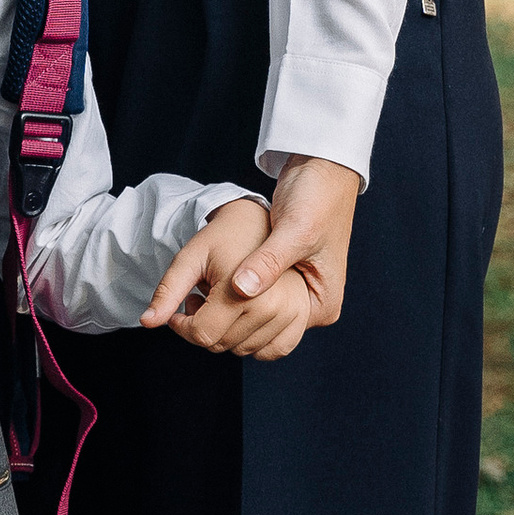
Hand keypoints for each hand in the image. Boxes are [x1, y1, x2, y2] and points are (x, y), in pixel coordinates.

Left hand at [142, 159, 357, 360]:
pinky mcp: (287, 292)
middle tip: (195, 289)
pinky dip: (230, 311)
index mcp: (320, 306)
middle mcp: (311, 311)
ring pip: (245, 334)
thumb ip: (266, 262)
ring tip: (204, 287)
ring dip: (220, 318)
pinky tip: (217, 288)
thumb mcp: (293, 229)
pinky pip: (251, 318)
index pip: (259, 339)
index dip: (211, 324)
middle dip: (216, 321)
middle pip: (246, 340)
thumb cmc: (316, 199)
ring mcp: (300, 303)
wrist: (325, 174)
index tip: (188, 297)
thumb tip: (240, 289)